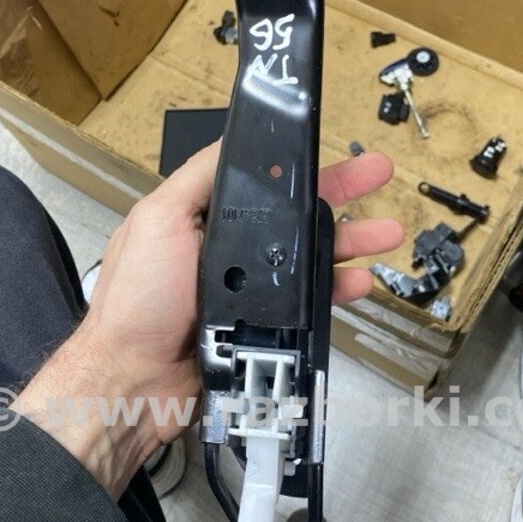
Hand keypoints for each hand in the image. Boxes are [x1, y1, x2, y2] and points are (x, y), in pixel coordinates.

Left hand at [15, 142, 402, 497]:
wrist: (134, 381)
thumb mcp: (157, 220)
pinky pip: (308, 300)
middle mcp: (232, 247)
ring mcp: (250, 286)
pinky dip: (335, 288)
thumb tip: (235, 139)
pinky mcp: (264, 322)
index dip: (298, 165)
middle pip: (295, 214)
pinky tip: (360, 280)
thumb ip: (196, 180)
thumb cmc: (139, 297)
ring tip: (388, 232)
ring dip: (349, 240)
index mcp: (207, 217)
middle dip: (338, 192)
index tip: (329, 149)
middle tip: (379, 174)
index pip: (262, 182)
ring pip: (309, 255)